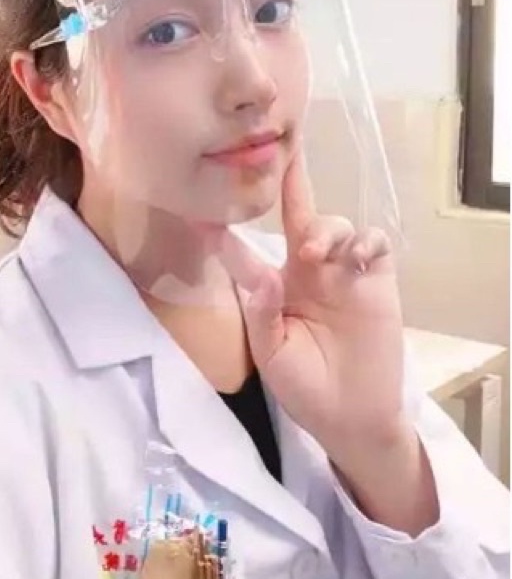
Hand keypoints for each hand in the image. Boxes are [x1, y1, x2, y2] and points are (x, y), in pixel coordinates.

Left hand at [217, 150, 406, 462]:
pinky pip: (374, 245)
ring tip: (317, 253)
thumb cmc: (304, 386)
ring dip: (326, 229)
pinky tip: (357, 257)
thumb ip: (263, 315)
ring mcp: (342, 273)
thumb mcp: (272, 355)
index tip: (201, 212)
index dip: (225, 233)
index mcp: (274, 286)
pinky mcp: (376, 281)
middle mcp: (306, 271)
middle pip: (298, 217)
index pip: (246, 252)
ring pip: (334, 225)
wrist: (351, 417)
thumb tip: (265, 276)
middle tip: (287, 161)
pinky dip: (367, 242)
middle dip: (293, 184)